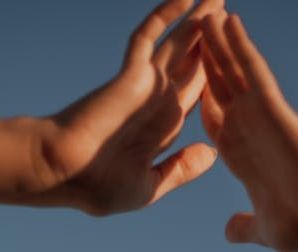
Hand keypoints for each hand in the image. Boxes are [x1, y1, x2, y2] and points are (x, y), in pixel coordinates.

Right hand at [38, 0, 223, 214]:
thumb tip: (211, 153)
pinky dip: (165, 14)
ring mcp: (145, 84)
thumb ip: (180, 170)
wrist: (65, 174)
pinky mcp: (132, 73)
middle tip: (230, 13)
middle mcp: (157, 100)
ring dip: (199, 19)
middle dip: (212, 40)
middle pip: (192, 62)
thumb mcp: (150, 186)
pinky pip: (149, 35)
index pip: (195, 93)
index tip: (232, 60)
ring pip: (179, 42)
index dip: (214, 74)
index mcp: (163, 127)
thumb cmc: (100, 187)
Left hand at [199, 12, 297, 251]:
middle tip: (187, 33)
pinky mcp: (272, 108)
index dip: (197, 99)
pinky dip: (240, 46)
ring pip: (232, 71)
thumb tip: (231, 231)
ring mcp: (260, 116)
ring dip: (217, 42)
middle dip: (203, 62)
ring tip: (202, 14)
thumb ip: (245, 227)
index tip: (180, 85)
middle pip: (219, 87)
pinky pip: (252, 71)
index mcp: (240, 155)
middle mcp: (248, 130)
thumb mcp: (263, 229)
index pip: (213, 118)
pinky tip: (227, 20)